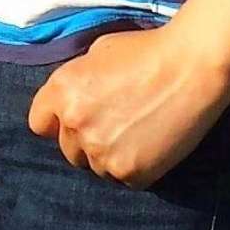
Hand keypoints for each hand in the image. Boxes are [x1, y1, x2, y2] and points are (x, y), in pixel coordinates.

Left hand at [26, 26, 229, 188]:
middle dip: (85, 140)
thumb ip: (77, 81)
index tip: (76, 119)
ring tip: (136, 133)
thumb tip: (75, 100)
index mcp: (62, 90)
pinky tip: (151, 144)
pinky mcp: (130, 173)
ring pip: (95, 167)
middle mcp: (74, 124)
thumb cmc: (146, 51)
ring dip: (109, 155)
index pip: (39, 123)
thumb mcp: (98, 53)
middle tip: (115, 124)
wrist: (190, 68)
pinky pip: (122, 179)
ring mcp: (101, 152)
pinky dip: (134, 167)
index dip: (57, 121)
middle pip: (68, 149)